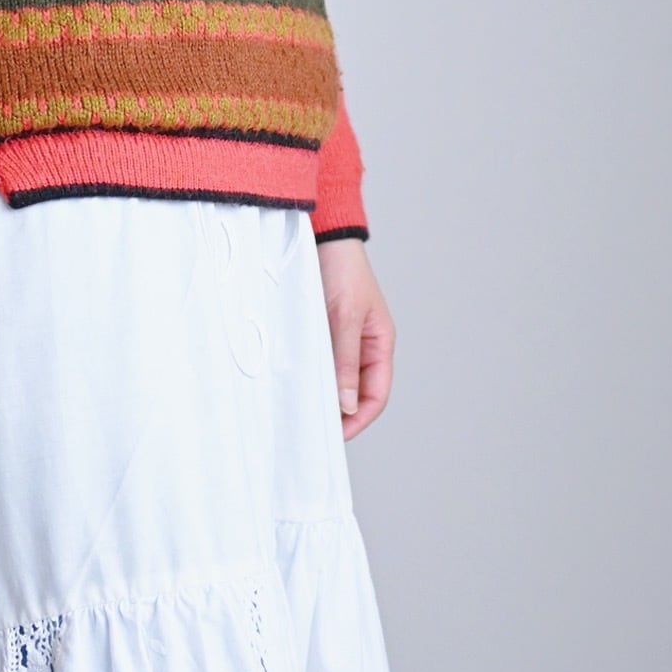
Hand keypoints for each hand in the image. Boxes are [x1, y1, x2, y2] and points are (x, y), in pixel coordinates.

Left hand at [317, 238, 394, 439]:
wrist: (322, 236)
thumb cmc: (342, 269)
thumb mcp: (345, 316)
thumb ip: (345, 360)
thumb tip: (348, 404)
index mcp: (379, 344)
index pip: (376, 394)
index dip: (359, 418)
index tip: (336, 435)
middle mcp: (361, 346)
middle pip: (355, 393)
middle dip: (338, 412)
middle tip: (312, 427)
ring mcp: (339, 340)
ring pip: (333, 380)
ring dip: (320, 394)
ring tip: (299, 408)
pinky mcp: (319, 332)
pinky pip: (317, 362)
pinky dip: (307, 375)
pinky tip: (292, 383)